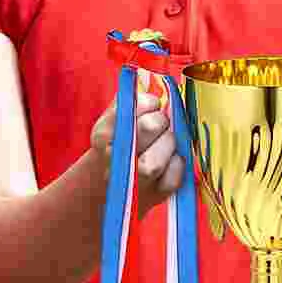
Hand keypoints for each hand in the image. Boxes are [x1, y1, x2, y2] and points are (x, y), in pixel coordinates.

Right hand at [89, 89, 185, 213]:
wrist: (105, 189)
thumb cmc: (117, 147)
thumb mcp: (113, 122)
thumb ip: (131, 103)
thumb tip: (158, 88)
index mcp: (104, 133)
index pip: (135, 107)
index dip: (150, 103)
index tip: (151, 106)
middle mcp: (115, 158)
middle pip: (150, 126)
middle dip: (161, 121)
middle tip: (160, 125)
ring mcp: (134, 179)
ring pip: (162, 154)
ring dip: (169, 144)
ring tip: (164, 143)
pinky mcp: (155, 194)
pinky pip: (175, 174)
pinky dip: (177, 165)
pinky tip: (170, 161)